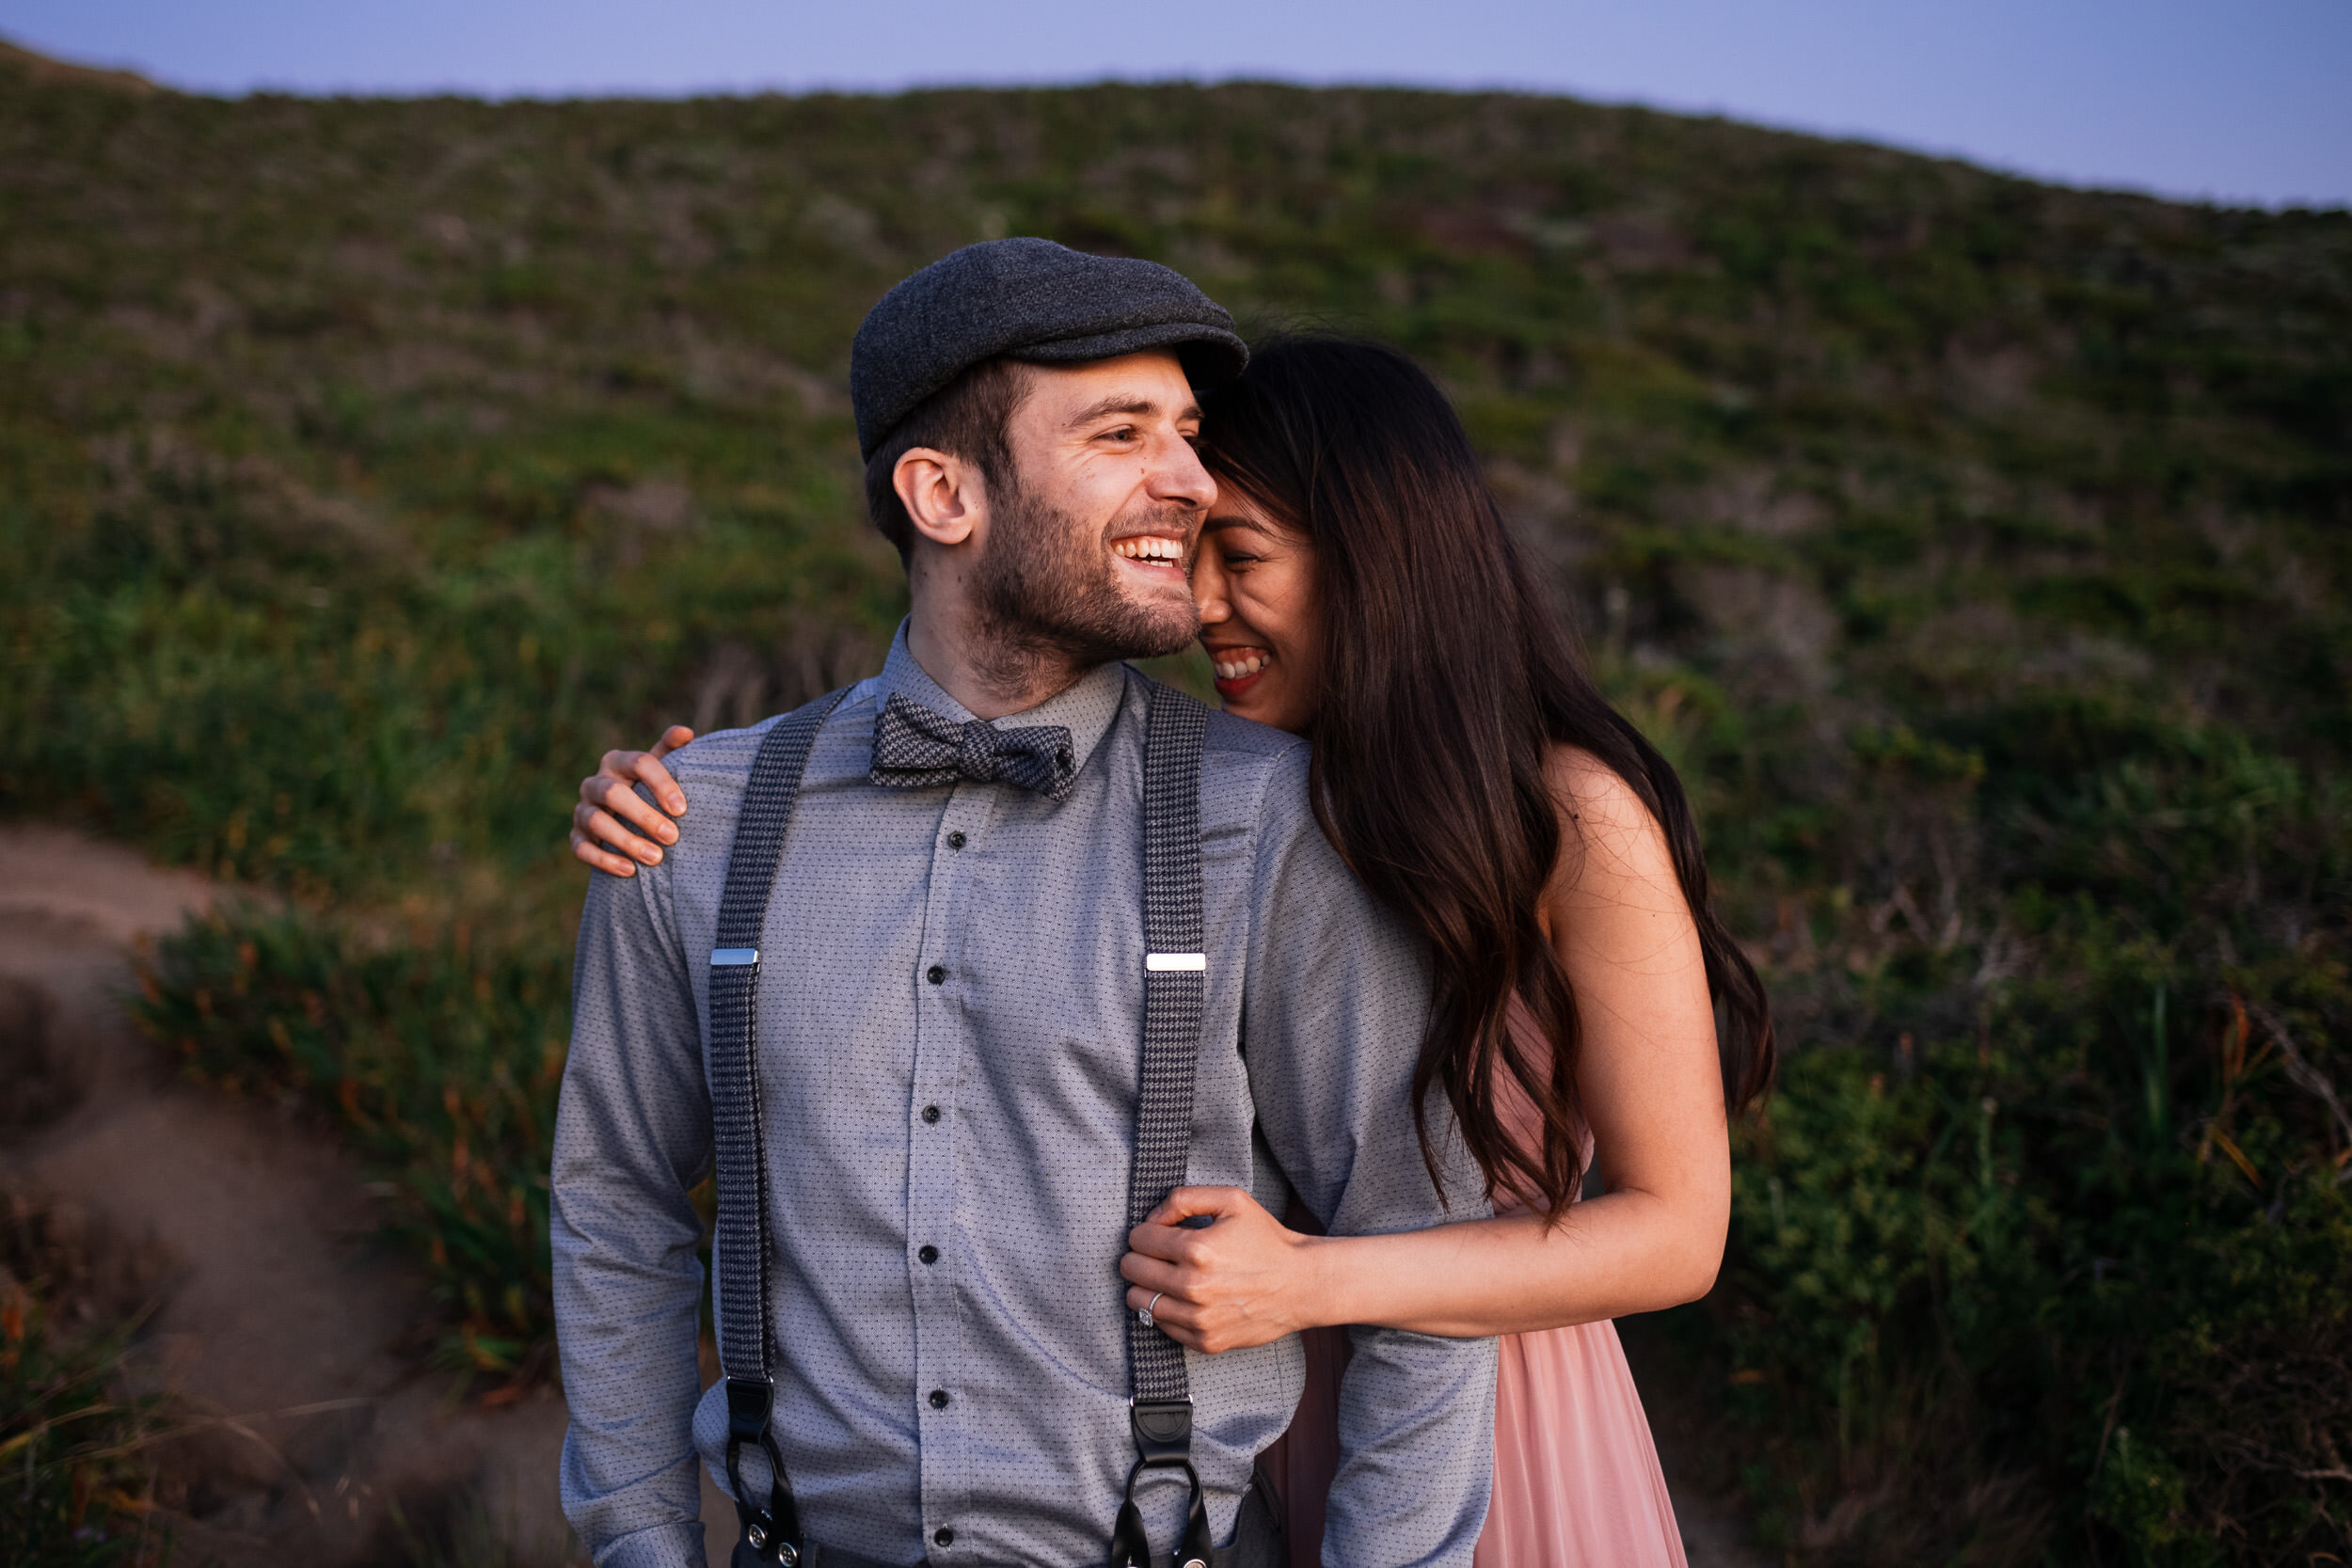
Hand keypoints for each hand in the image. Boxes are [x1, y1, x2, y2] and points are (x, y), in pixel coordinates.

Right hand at [569, 726, 694, 876]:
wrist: (626, 818)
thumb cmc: (650, 790)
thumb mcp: (661, 768)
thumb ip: (671, 750)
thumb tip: (686, 732)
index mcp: (617, 761)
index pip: (639, 763)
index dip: (661, 784)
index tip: (682, 809)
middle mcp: (595, 783)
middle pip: (613, 793)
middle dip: (644, 816)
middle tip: (672, 836)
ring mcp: (582, 810)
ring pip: (596, 822)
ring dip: (627, 841)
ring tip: (656, 858)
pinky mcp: (576, 836)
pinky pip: (582, 848)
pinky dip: (605, 860)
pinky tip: (630, 871)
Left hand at [1119, 1187, 1327, 1353]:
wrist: (1302, 1284)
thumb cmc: (1267, 1240)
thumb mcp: (1232, 1200)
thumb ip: (1184, 1198)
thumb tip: (1152, 1218)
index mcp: (1197, 1250)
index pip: (1138, 1239)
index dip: (1146, 1231)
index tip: (1160, 1232)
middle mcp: (1193, 1288)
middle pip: (1132, 1270)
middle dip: (1140, 1256)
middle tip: (1159, 1254)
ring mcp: (1198, 1319)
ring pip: (1138, 1301)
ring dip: (1146, 1285)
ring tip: (1166, 1276)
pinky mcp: (1205, 1342)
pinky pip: (1160, 1326)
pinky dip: (1164, 1311)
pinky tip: (1182, 1298)